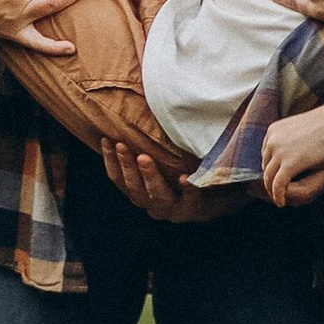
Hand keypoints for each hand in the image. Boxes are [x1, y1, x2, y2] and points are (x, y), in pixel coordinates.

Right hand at [100, 140, 233, 220]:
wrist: (217, 199)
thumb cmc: (183, 174)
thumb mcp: (162, 165)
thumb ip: (146, 150)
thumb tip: (129, 113)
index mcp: (141, 194)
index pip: (119, 180)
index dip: (110, 161)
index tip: (107, 140)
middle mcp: (153, 205)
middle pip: (135, 189)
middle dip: (127, 167)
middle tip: (123, 145)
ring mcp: (173, 209)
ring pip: (157, 196)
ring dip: (149, 177)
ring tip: (145, 158)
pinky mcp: (194, 209)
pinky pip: (190, 199)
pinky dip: (187, 189)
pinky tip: (185, 177)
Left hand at [260, 99, 323, 208]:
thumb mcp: (301, 127)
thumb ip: (291, 135)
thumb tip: (292, 140)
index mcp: (273, 131)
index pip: (266, 152)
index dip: (271, 165)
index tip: (277, 173)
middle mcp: (271, 142)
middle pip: (266, 165)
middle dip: (270, 178)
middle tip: (275, 189)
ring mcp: (278, 154)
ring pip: (269, 177)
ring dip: (271, 190)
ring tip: (277, 199)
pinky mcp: (288, 165)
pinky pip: (278, 185)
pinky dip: (278, 195)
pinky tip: (280, 202)